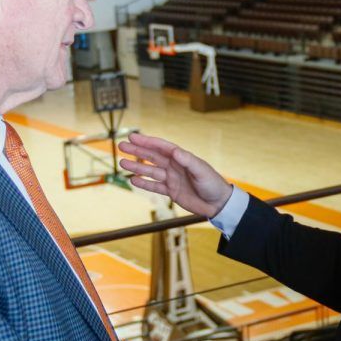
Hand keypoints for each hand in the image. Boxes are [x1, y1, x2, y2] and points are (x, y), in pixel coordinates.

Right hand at [118, 133, 232, 218]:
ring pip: (150, 171)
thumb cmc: (213, 184)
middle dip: (137, 151)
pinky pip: (155, 186)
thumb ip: (188, 161)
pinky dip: (144, 183)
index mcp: (181, 158)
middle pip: (152, 157)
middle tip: (122, 146)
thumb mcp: (201, 170)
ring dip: (137, 167)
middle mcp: (174, 166)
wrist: (218, 203)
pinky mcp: (172, 191)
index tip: (133, 137)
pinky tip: (133, 180)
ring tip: (122, 162)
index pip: (161, 147)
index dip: (147, 141)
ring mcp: (172, 178)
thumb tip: (175, 151)